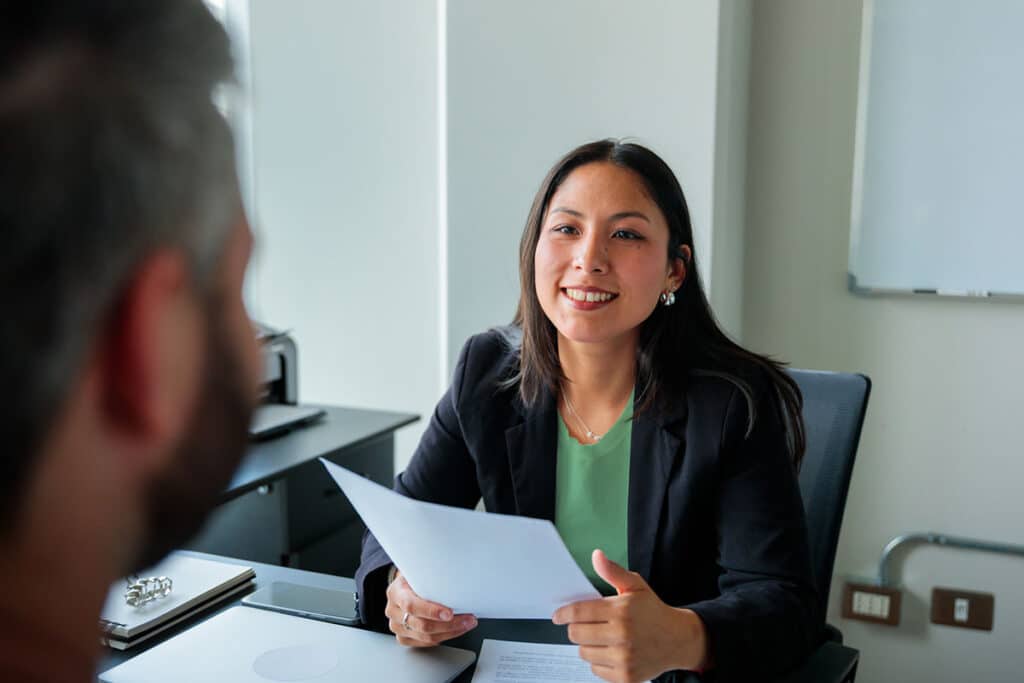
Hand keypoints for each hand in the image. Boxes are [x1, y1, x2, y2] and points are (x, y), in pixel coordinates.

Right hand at [384, 568, 477, 646]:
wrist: (403, 586)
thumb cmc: (414, 577)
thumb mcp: (418, 570)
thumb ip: (431, 574)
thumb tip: (456, 571)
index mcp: (396, 592)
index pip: (411, 605)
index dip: (431, 611)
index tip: (450, 613)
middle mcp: (393, 611)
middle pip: (422, 625)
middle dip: (449, 624)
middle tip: (468, 619)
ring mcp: (397, 626)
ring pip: (426, 637)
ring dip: (451, 632)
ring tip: (467, 624)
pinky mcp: (403, 637)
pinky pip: (425, 643)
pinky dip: (443, 637)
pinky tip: (455, 630)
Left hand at [551, 550, 709, 682]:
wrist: (677, 640)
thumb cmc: (652, 611)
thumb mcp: (636, 586)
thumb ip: (613, 571)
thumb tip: (597, 556)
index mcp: (621, 611)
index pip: (579, 612)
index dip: (563, 614)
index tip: (557, 616)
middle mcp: (622, 635)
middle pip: (576, 634)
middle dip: (577, 628)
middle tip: (587, 624)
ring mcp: (624, 658)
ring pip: (584, 652)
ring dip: (588, 645)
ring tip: (603, 637)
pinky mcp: (625, 677)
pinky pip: (595, 669)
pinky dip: (599, 661)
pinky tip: (612, 651)